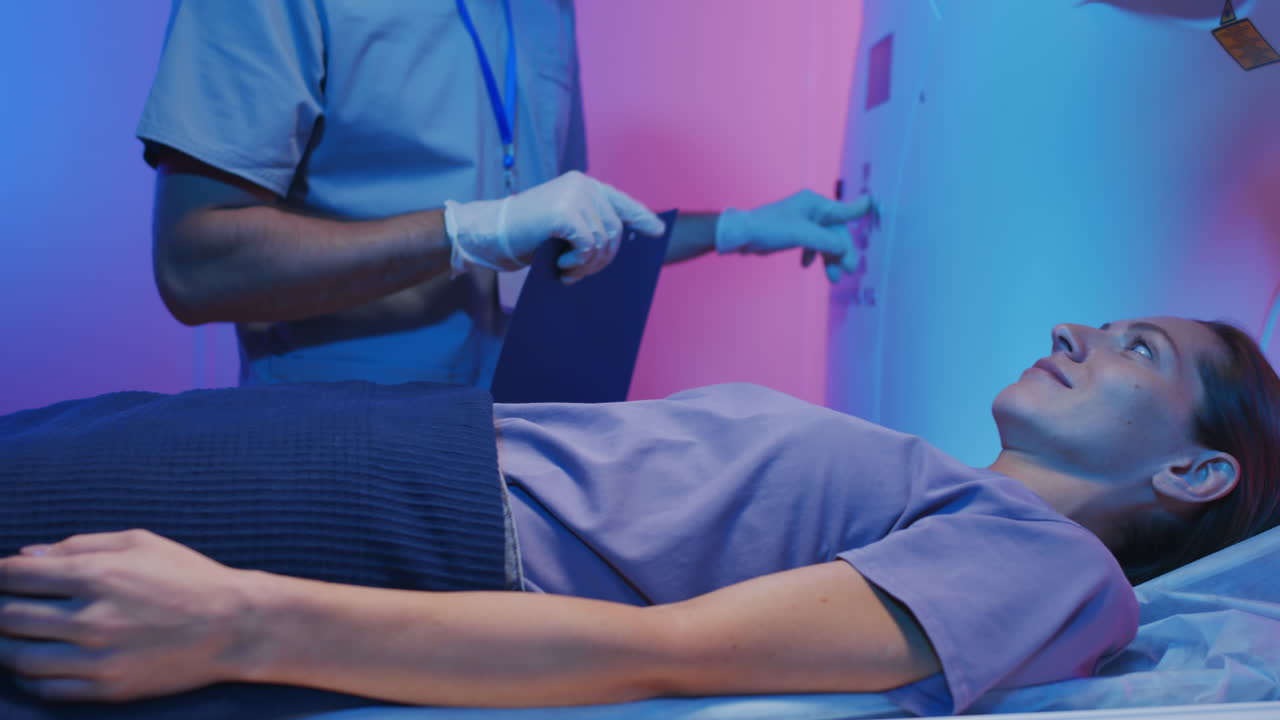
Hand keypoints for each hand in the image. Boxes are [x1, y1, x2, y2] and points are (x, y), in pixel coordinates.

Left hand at [0, 529, 251, 701]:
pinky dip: (30, 674)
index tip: (3, 578)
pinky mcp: (106, 688)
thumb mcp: (141, 543)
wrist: (234, 625)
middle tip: (7, 605)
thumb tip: (26, 556)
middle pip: (7, 617)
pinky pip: (45, 687)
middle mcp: (91, 618)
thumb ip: (80, 544)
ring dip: (6, 644)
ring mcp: (97, 658)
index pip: (16, 576)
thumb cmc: (189, 577)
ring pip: (17, 657)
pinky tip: (40, 659)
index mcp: (98, 574)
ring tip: (16, 635)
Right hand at [445, 170, 665, 283]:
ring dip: (588, 265)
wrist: (491, 231)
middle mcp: (583, 185)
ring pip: (603, 241)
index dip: (642, 217)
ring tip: (568, 271)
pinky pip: (588, 246)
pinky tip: (561, 265)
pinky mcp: (565, 212)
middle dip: (603, 258)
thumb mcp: (563, 226)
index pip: (621, 201)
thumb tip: (615, 246)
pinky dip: (578, 262)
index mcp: (584, 185)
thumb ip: (588, 227)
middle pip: (615, 230)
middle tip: (580, 273)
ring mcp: (574, 196)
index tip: (658, 232)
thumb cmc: (526, 234)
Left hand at [715, 190, 874, 282]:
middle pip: (836, 233)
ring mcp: (803, 222)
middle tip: (847, 271)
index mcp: (815, 205)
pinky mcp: (793, 233)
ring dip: (830, 259)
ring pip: (825, 242)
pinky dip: (813, 256)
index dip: (861, 209)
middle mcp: (811, 211)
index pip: (844, 210)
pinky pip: (812, 245)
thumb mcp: (802, 235)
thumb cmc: (769, 229)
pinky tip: (807, 265)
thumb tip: (846, 249)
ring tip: (833, 278)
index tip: (874, 204)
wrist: (741, 236)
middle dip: (842, 252)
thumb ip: (827, 242)